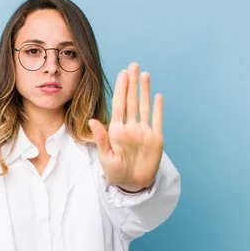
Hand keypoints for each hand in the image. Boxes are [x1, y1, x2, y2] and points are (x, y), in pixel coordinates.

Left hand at [88, 62, 163, 191]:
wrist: (132, 185)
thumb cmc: (115, 172)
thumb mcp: (105, 157)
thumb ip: (100, 138)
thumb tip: (92, 120)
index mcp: (117, 130)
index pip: (119, 105)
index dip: (121, 88)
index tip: (122, 73)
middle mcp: (131, 127)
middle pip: (132, 101)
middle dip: (132, 83)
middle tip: (133, 65)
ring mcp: (144, 132)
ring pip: (144, 106)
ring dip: (145, 90)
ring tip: (144, 74)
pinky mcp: (155, 139)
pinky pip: (157, 120)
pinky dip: (158, 108)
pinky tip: (157, 95)